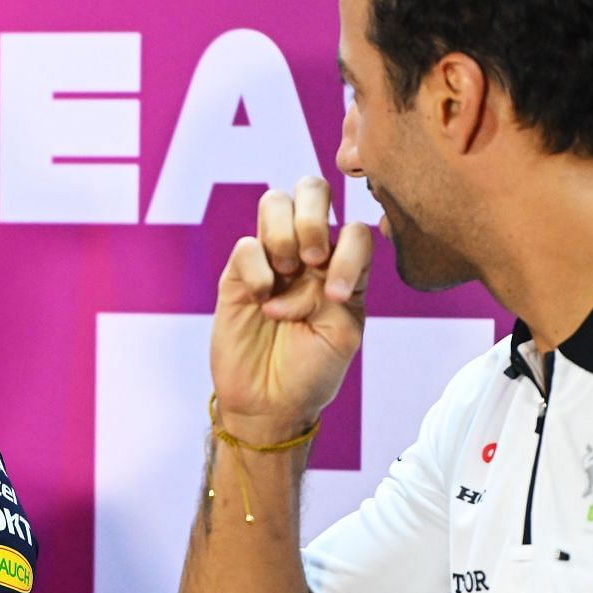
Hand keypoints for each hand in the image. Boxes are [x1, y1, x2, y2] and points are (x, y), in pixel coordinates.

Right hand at [211, 176, 372, 439]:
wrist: (270, 404)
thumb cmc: (313, 372)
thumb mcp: (344, 333)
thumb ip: (348, 285)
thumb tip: (318, 257)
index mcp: (343, 267)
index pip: (354, 227)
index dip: (349, 251)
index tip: (338, 296)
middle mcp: (308, 255)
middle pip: (313, 188)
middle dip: (313, 217)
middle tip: (311, 260)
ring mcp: (272, 260)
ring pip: (275, 202)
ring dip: (284, 234)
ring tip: (285, 274)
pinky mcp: (238, 275)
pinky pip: (246, 244)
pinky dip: (257, 267)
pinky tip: (261, 299)